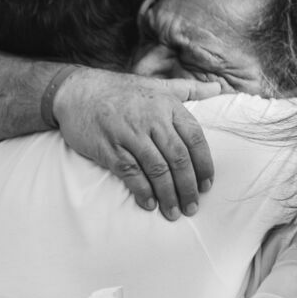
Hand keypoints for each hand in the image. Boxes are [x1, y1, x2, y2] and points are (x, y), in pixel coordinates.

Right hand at [53, 69, 220, 220]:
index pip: (195, 139)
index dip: (204, 165)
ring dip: (168, 195)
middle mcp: (152, 119)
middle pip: (179, 158)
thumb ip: (189, 89)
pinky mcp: (109, 147)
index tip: (207, 186)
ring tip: (173, 212)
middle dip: (188, 187)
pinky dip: (142, 191)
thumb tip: (219, 89)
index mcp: (168, 105)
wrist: (77, 91)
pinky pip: (131, 173)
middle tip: (192, 207)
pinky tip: (149, 204)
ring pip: (158, 169)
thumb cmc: (120, 91)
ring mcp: (130, 134)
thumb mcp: (157, 85)